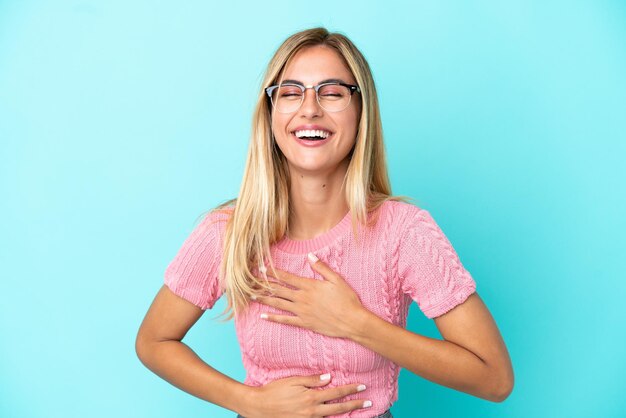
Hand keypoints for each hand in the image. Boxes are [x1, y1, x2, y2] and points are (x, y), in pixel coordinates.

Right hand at [241, 373, 370, 417]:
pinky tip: (336, 417)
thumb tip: (329, 377)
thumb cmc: (274, 391)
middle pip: (339, 407)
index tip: (363, 387)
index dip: (351, 390)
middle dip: (355, 404)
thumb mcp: (293, 380)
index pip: (336, 393)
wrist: (259, 407)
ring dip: (346, 414)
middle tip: (369, 401)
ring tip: (358, 410)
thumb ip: (312, 380)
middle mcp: (312, 411)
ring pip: (332, 417)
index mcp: (311, 397)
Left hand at [257, 253, 365, 337]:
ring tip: (251, 295)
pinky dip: (273, 318)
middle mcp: (302, 298)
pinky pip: (285, 320)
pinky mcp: (304, 323)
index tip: (261, 268)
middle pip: (278, 289)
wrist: (352, 321)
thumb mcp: (337, 279)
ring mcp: (302, 311)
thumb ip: (321, 268)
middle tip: (249, 280)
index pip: (286, 277)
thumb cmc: (347, 299)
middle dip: (263, 284)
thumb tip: (309, 256)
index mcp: (309, 286)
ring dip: (264, 299)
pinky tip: (263, 316)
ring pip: (278, 304)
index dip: (272, 272)